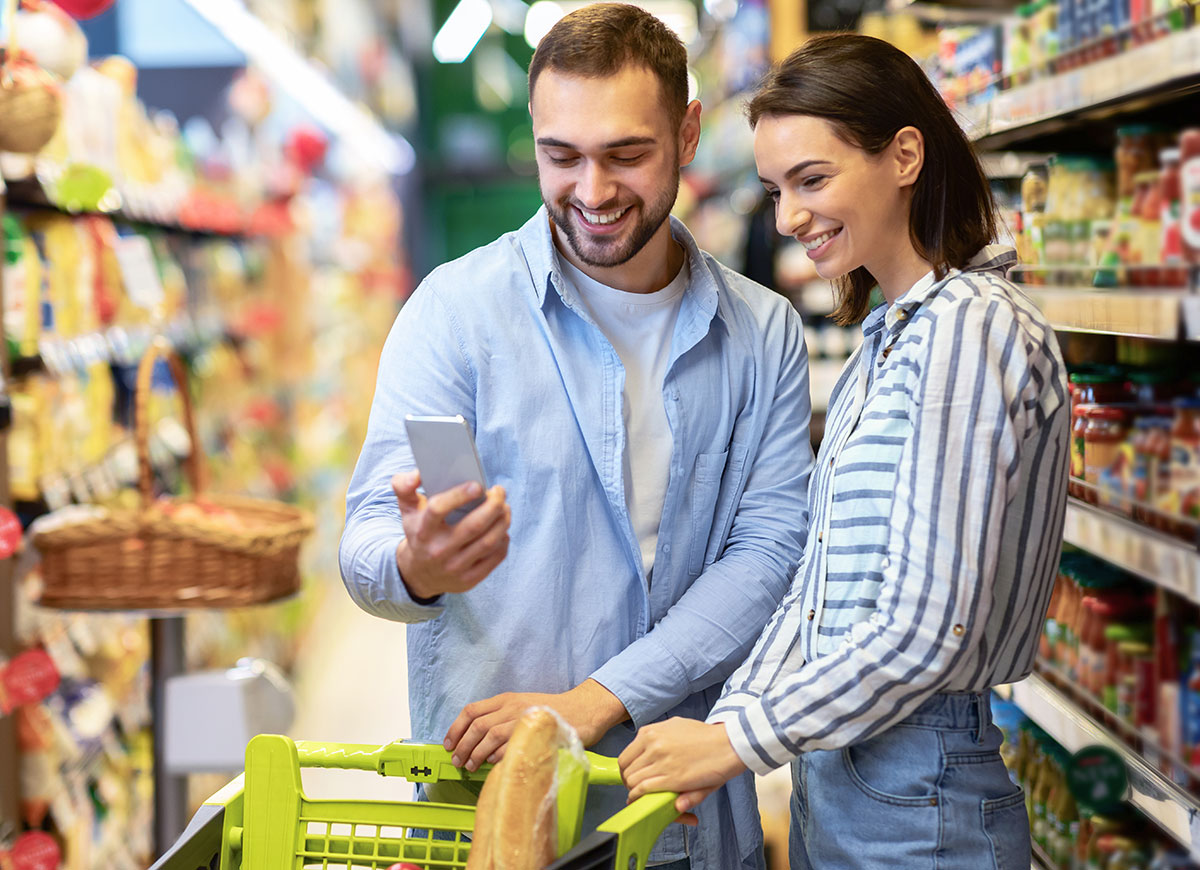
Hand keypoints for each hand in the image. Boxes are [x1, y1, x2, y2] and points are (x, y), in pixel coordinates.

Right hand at [393, 471, 510, 599]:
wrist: (418, 573)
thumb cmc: (419, 532)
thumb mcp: (407, 509)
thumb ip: (404, 486)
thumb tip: (417, 475)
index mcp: (422, 530)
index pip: (439, 509)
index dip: (460, 494)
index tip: (478, 485)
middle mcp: (438, 550)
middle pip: (474, 526)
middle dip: (493, 506)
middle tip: (500, 492)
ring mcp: (454, 568)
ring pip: (488, 542)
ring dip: (503, 521)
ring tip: (505, 507)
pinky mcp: (469, 580)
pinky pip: (495, 557)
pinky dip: (503, 540)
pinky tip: (502, 529)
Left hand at [443, 680, 628, 770]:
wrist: (582, 709)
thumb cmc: (551, 711)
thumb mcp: (521, 707)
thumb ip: (501, 718)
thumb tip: (476, 741)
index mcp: (505, 698)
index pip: (471, 710)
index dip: (455, 728)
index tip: (448, 744)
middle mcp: (511, 706)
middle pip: (477, 726)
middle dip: (463, 746)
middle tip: (457, 761)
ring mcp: (523, 718)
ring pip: (490, 737)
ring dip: (476, 754)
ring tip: (471, 767)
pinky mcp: (535, 732)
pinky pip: (510, 747)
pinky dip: (498, 758)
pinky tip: (494, 766)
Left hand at [619, 719, 746, 816]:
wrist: (730, 744)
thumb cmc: (707, 738)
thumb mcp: (680, 731)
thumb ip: (662, 743)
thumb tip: (650, 757)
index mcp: (651, 732)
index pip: (626, 755)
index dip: (629, 770)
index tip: (635, 777)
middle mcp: (652, 743)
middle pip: (626, 769)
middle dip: (629, 781)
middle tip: (638, 789)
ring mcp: (660, 760)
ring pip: (632, 780)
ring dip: (634, 791)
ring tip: (643, 796)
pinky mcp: (670, 777)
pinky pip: (642, 789)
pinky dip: (638, 797)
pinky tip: (643, 801)